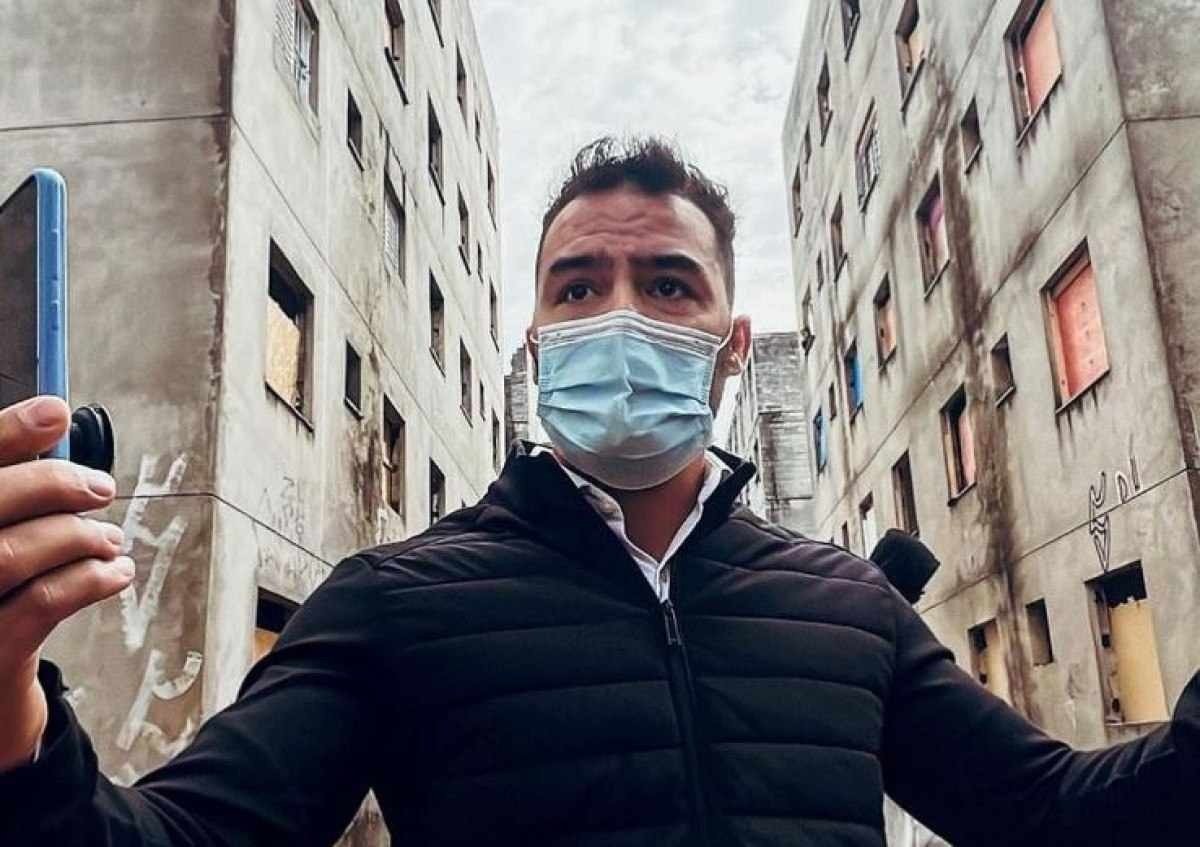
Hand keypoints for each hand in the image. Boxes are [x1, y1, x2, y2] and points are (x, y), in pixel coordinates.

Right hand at [0, 396, 131, 771]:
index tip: (54, 411)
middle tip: (101, 488)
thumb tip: (51, 442)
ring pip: (8, 553)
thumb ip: (11, 504)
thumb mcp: (0, 550)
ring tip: (109, 539)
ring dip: (75, 535)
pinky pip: (40, 605)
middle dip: (50, 484)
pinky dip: (89, 579)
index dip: (3, 435)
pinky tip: (116, 573)